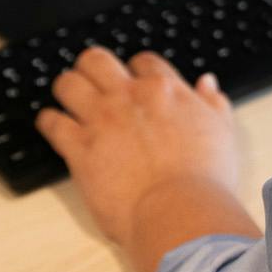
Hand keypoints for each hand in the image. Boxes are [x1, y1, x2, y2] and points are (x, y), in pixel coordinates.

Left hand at [36, 47, 260, 271]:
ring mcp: (101, 120)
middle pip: (97, 60)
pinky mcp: (79, 148)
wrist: (178, 210)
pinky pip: (52, 123)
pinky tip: (52, 126)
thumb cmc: (204, 179)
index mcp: (165, 91)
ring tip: (68, 98)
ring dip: (67, 89)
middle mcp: (129, 97)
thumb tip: (207, 83)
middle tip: (93, 80)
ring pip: (68, 84)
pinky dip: (49, 122)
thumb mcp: (222, 132)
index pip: (143, 62)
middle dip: (92, 67)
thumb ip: (213, 103)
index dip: (136, 70)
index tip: (134, 81)